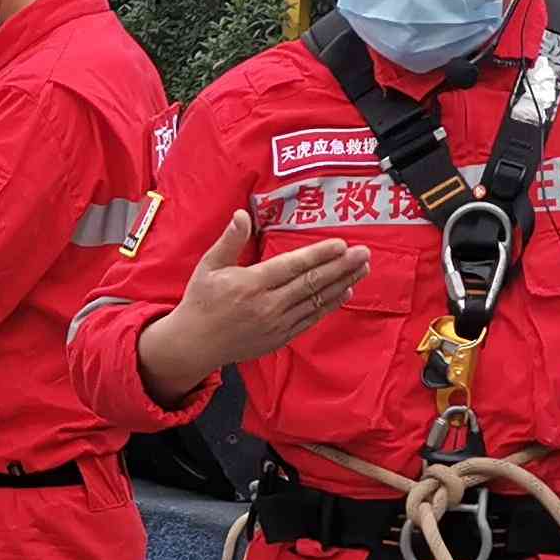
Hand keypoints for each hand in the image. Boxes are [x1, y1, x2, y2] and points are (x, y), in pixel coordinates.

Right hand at [142, 212, 370, 393]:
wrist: (195, 344)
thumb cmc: (201, 300)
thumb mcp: (208, 266)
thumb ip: (229, 240)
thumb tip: (242, 214)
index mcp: (251, 284)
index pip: (292, 266)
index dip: (319, 255)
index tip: (341, 244)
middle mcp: (268, 305)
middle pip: (312, 283)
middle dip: (341, 267)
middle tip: (364, 253)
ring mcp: (277, 324)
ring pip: (317, 301)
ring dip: (342, 284)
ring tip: (363, 269)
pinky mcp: (280, 337)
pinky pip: (311, 319)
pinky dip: (330, 306)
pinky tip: (345, 292)